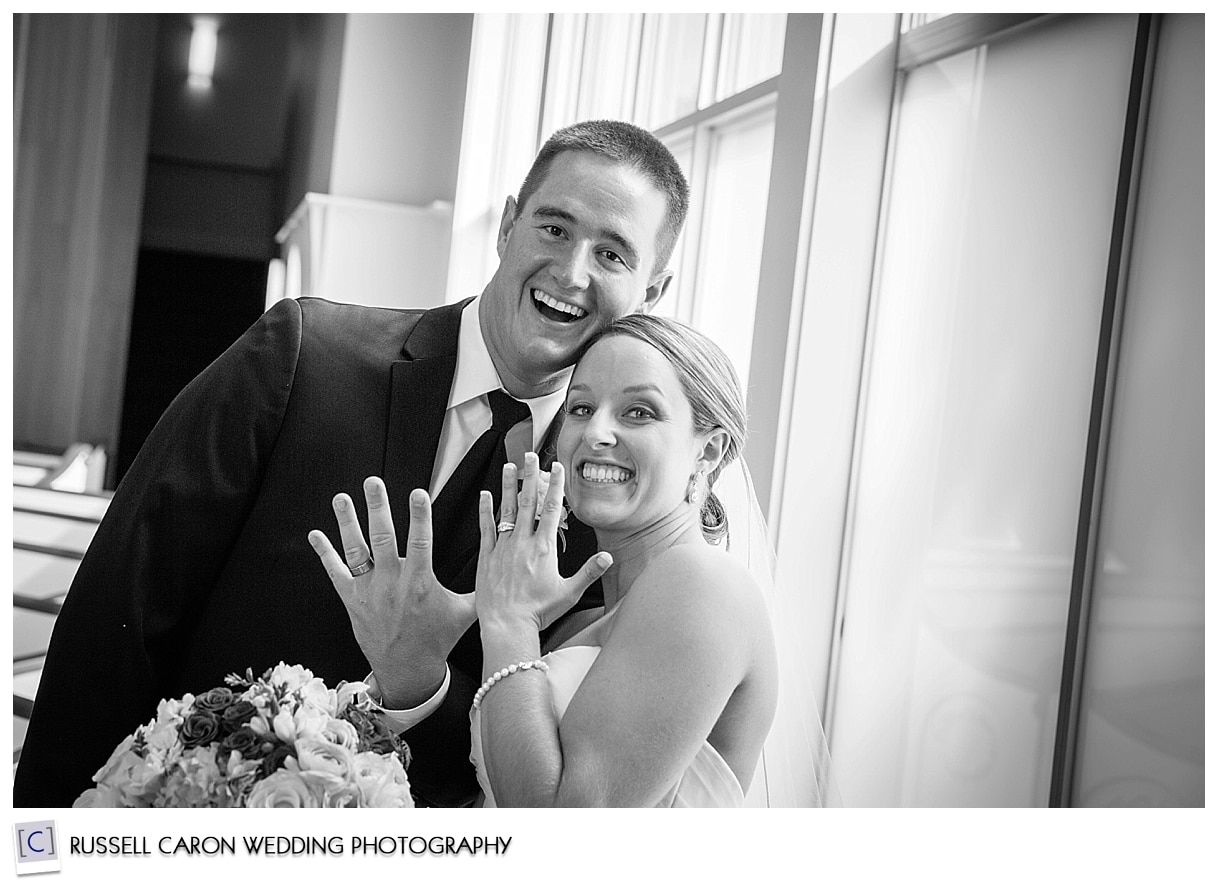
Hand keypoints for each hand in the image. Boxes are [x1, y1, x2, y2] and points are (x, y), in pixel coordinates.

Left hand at [308, 477, 475, 707]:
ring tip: (342, 498)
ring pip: (357, 550)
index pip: (421, 542)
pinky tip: (315, 534)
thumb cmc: (438, 639)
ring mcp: (370, 591)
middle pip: (383, 538)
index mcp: (420, 583)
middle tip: (373, 482)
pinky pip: (335, 572)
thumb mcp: (465, 614)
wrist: (408, 670)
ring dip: (348, 522)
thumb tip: (503, 570)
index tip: (417, 493)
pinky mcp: (352, 600)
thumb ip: (481, 589)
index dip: (419, 516)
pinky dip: (324, 553)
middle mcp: (392, 584)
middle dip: (378, 507)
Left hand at [475, 454, 611, 633]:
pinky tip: (485, 495)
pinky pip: (486, 527)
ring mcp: (504, 547)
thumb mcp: (569, 592)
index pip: (552, 510)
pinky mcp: (487, 556)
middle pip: (529, 502)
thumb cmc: (538, 611)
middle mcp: (524, 542)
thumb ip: (589, 572)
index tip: (556, 468)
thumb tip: (607, 557)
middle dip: (530, 476)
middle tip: (530, 456)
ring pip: (507, 510)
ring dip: (508, 486)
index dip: (555, 486)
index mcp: (544, 548)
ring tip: (509, 466)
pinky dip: (486, 510)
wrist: (507, 625)